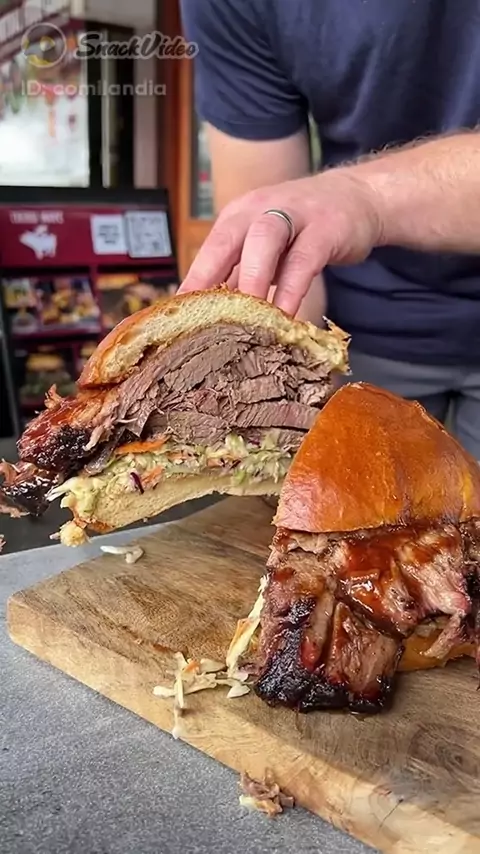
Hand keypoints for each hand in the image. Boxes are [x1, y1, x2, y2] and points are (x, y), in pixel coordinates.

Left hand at [178, 169, 381, 314]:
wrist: (357, 197)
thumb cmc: (303, 230)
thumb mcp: (267, 248)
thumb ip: (244, 275)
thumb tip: (214, 318)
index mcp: (238, 217)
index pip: (209, 251)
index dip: (192, 284)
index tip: (177, 318)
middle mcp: (259, 210)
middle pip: (229, 241)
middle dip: (213, 279)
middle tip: (204, 320)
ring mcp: (294, 214)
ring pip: (265, 241)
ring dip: (253, 279)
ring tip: (246, 318)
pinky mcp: (325, 228)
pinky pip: (304, 259)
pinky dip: (292, 288)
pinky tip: (285, 315)